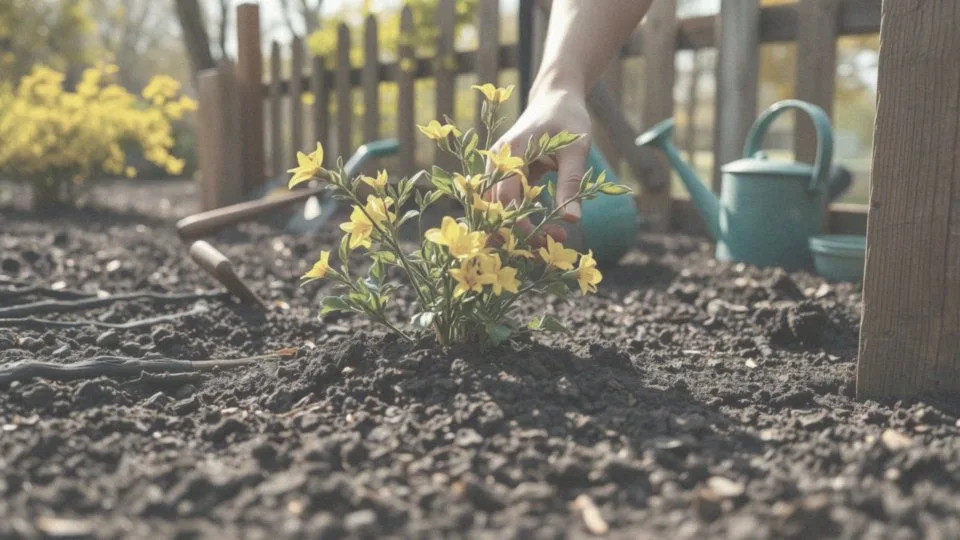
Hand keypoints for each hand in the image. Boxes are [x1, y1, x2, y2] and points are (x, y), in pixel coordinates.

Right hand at [484, 83, 591, 245]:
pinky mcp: (506, 174)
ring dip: (518, 227)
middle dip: (519, 231)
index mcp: (510, 153)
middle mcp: (496, 162)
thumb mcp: (576, 149)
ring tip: (550, 237)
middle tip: (553, 240)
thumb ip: (571, 182)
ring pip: (497, 208)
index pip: (505, 198)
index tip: (546, 237)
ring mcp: (498, 168)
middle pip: (494, 208)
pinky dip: (522, 218)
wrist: (557, 96)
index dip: (521, 222)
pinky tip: (546, 226)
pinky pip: (506, 202)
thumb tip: (572, 219)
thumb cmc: (568, 117)